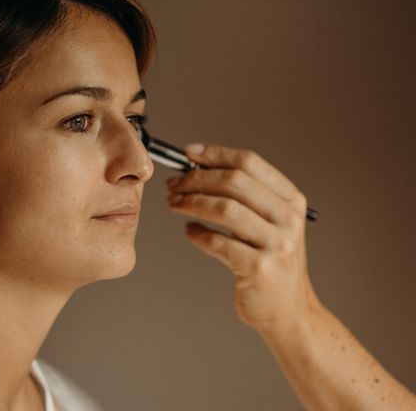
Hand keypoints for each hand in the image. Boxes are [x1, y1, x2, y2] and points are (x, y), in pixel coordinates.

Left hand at [166, 143, 319, 333]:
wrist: (289, 311)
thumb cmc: (269, 262)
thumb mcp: (269, 224)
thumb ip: (244, 197)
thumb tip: (196, 168)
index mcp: (290, 200)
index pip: (249, 162)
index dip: (215, 154)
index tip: (188, 153)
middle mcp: (288, 218)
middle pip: (234, 182)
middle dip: (196, 179)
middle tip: (173, 184)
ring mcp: (276, 244)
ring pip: (224, 209)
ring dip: (191, 202)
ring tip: (174, 204)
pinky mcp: (260, 268)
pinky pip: (218, 242)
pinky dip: (196, 234)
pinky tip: (189, 231)